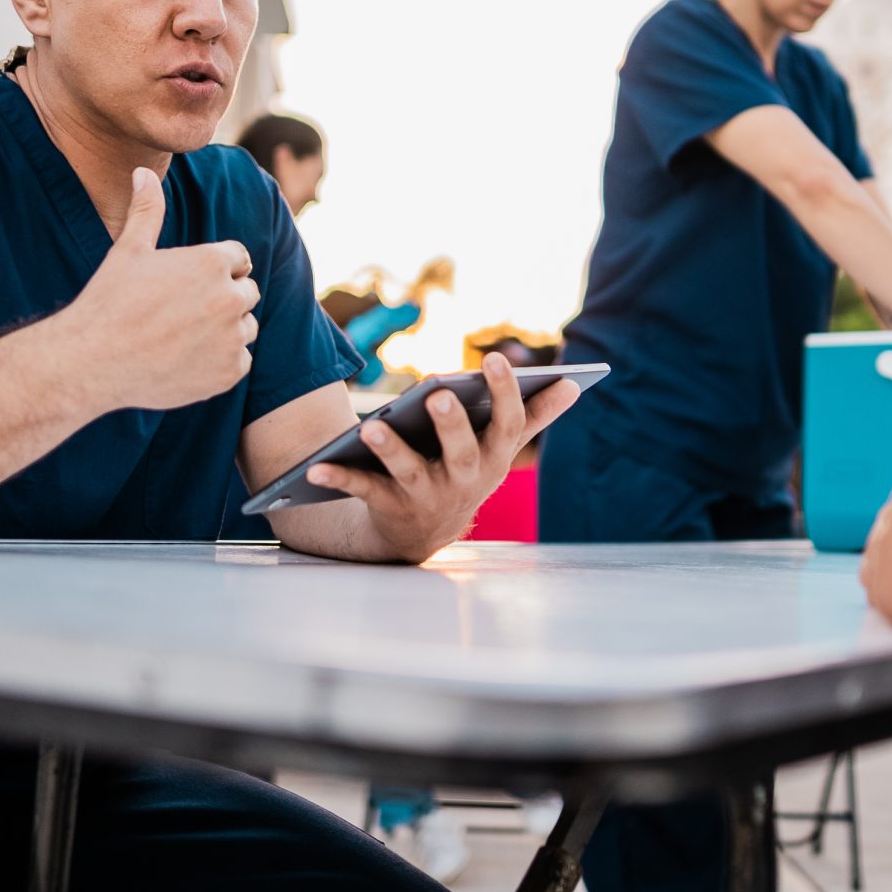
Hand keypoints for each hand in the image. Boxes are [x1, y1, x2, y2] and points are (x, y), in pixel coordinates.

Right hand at [65, 167, 259, 412]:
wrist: (93, 362)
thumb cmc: (109, 302)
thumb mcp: (129, 250)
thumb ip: (147, 210)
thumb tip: (142, 172)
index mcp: (212, 262)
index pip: (238, 258)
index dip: (214, 269)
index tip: (187, 284)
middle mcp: (230, 297)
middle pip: (247, 292)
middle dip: (222, 298)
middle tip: (180, 313)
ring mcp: (233, 337)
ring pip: (246, 327)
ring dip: (224, 330)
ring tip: (180, 336)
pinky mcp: (230, 371)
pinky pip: (240, 361)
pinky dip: (219, 362)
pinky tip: (184, 360)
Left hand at [306, 353, 581, 561]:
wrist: (423, 533)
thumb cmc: (467, 472)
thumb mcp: (501, 449)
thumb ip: (535, 416)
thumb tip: (576, 384)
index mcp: (494, 458)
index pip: (508, 425)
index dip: (505, 394)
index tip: (494, 358)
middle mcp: (465, 480)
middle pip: (461, 452)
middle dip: (452, 424)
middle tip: (438, 394)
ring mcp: (427, 496)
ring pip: (409, 472)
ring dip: (391, 449)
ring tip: (371, 425)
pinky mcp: (389, 507)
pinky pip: (363, 490)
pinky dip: (338, 478)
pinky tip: (316, 466)